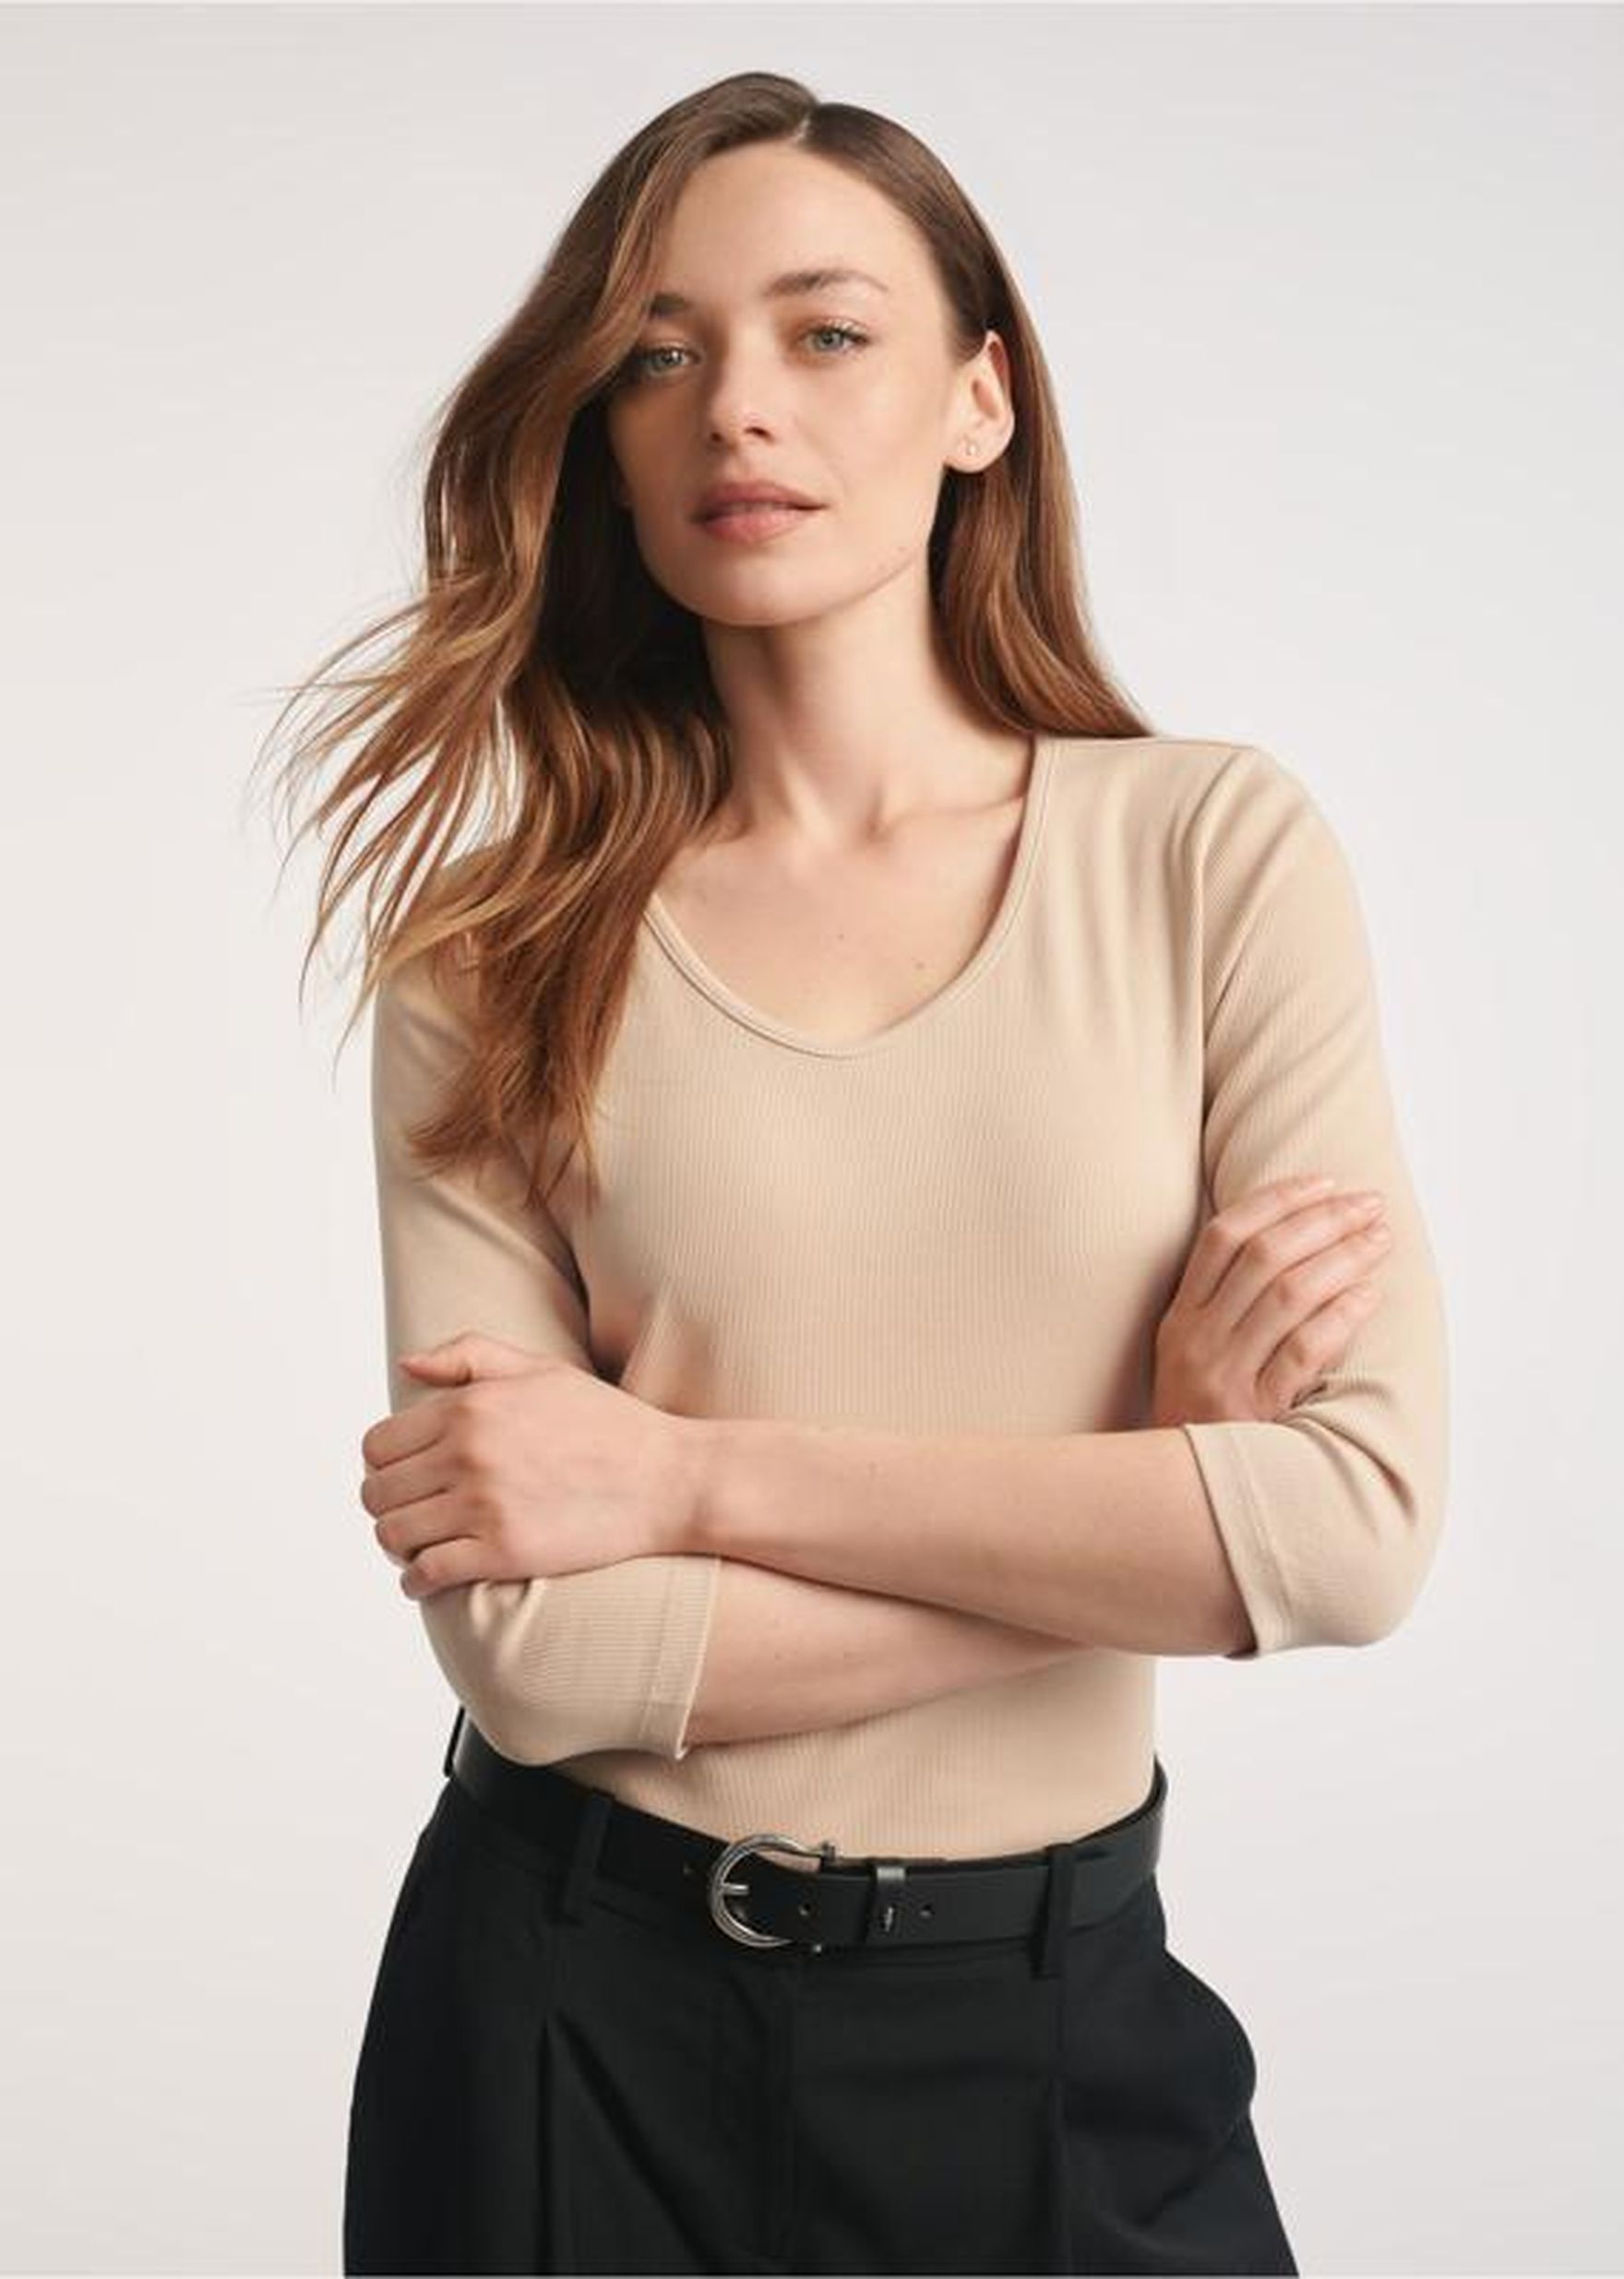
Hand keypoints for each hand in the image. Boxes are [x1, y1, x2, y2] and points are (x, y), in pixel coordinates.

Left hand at [358, 1333, 696, 1597]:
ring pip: (392, 1535)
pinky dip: (416, 1582)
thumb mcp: (541, 1370)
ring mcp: (483, 1504)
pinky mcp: (502, 1552)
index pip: (377, 1445)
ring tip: (423, 1545)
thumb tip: (406, 1366)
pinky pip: (424, 1574)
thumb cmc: (607, 1423)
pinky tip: (430, 1578)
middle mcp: (467, 1452)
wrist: (669, 1480)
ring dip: (399, 1546)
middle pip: (376, 1492)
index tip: (407, 1479)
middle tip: (415, 1516)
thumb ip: (469, 1355)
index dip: (384, 1466)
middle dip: (388, 1507)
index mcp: (469, 1406)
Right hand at [1152, 1174, 1391, 1426]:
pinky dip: (1340, 1316)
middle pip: (1264, 1256)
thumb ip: (1223, 1305)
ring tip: (1379, 1240)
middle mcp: (1196, 1339)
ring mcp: (1222, 1375)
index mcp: (1179, 1316)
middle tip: (1370, 1204)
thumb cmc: (1200, 1420)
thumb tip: (1293, 1242)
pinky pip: (1304, 1351)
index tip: (1324, 1180)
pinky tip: (1370, 1295)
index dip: (1276, 1199)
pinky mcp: (1253, 1412)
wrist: (1178, 1501)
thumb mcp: (1189, 1356)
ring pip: (1289, 1295)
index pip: (1223, 1235)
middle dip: (1324, 1220)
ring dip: (1342, 1259)